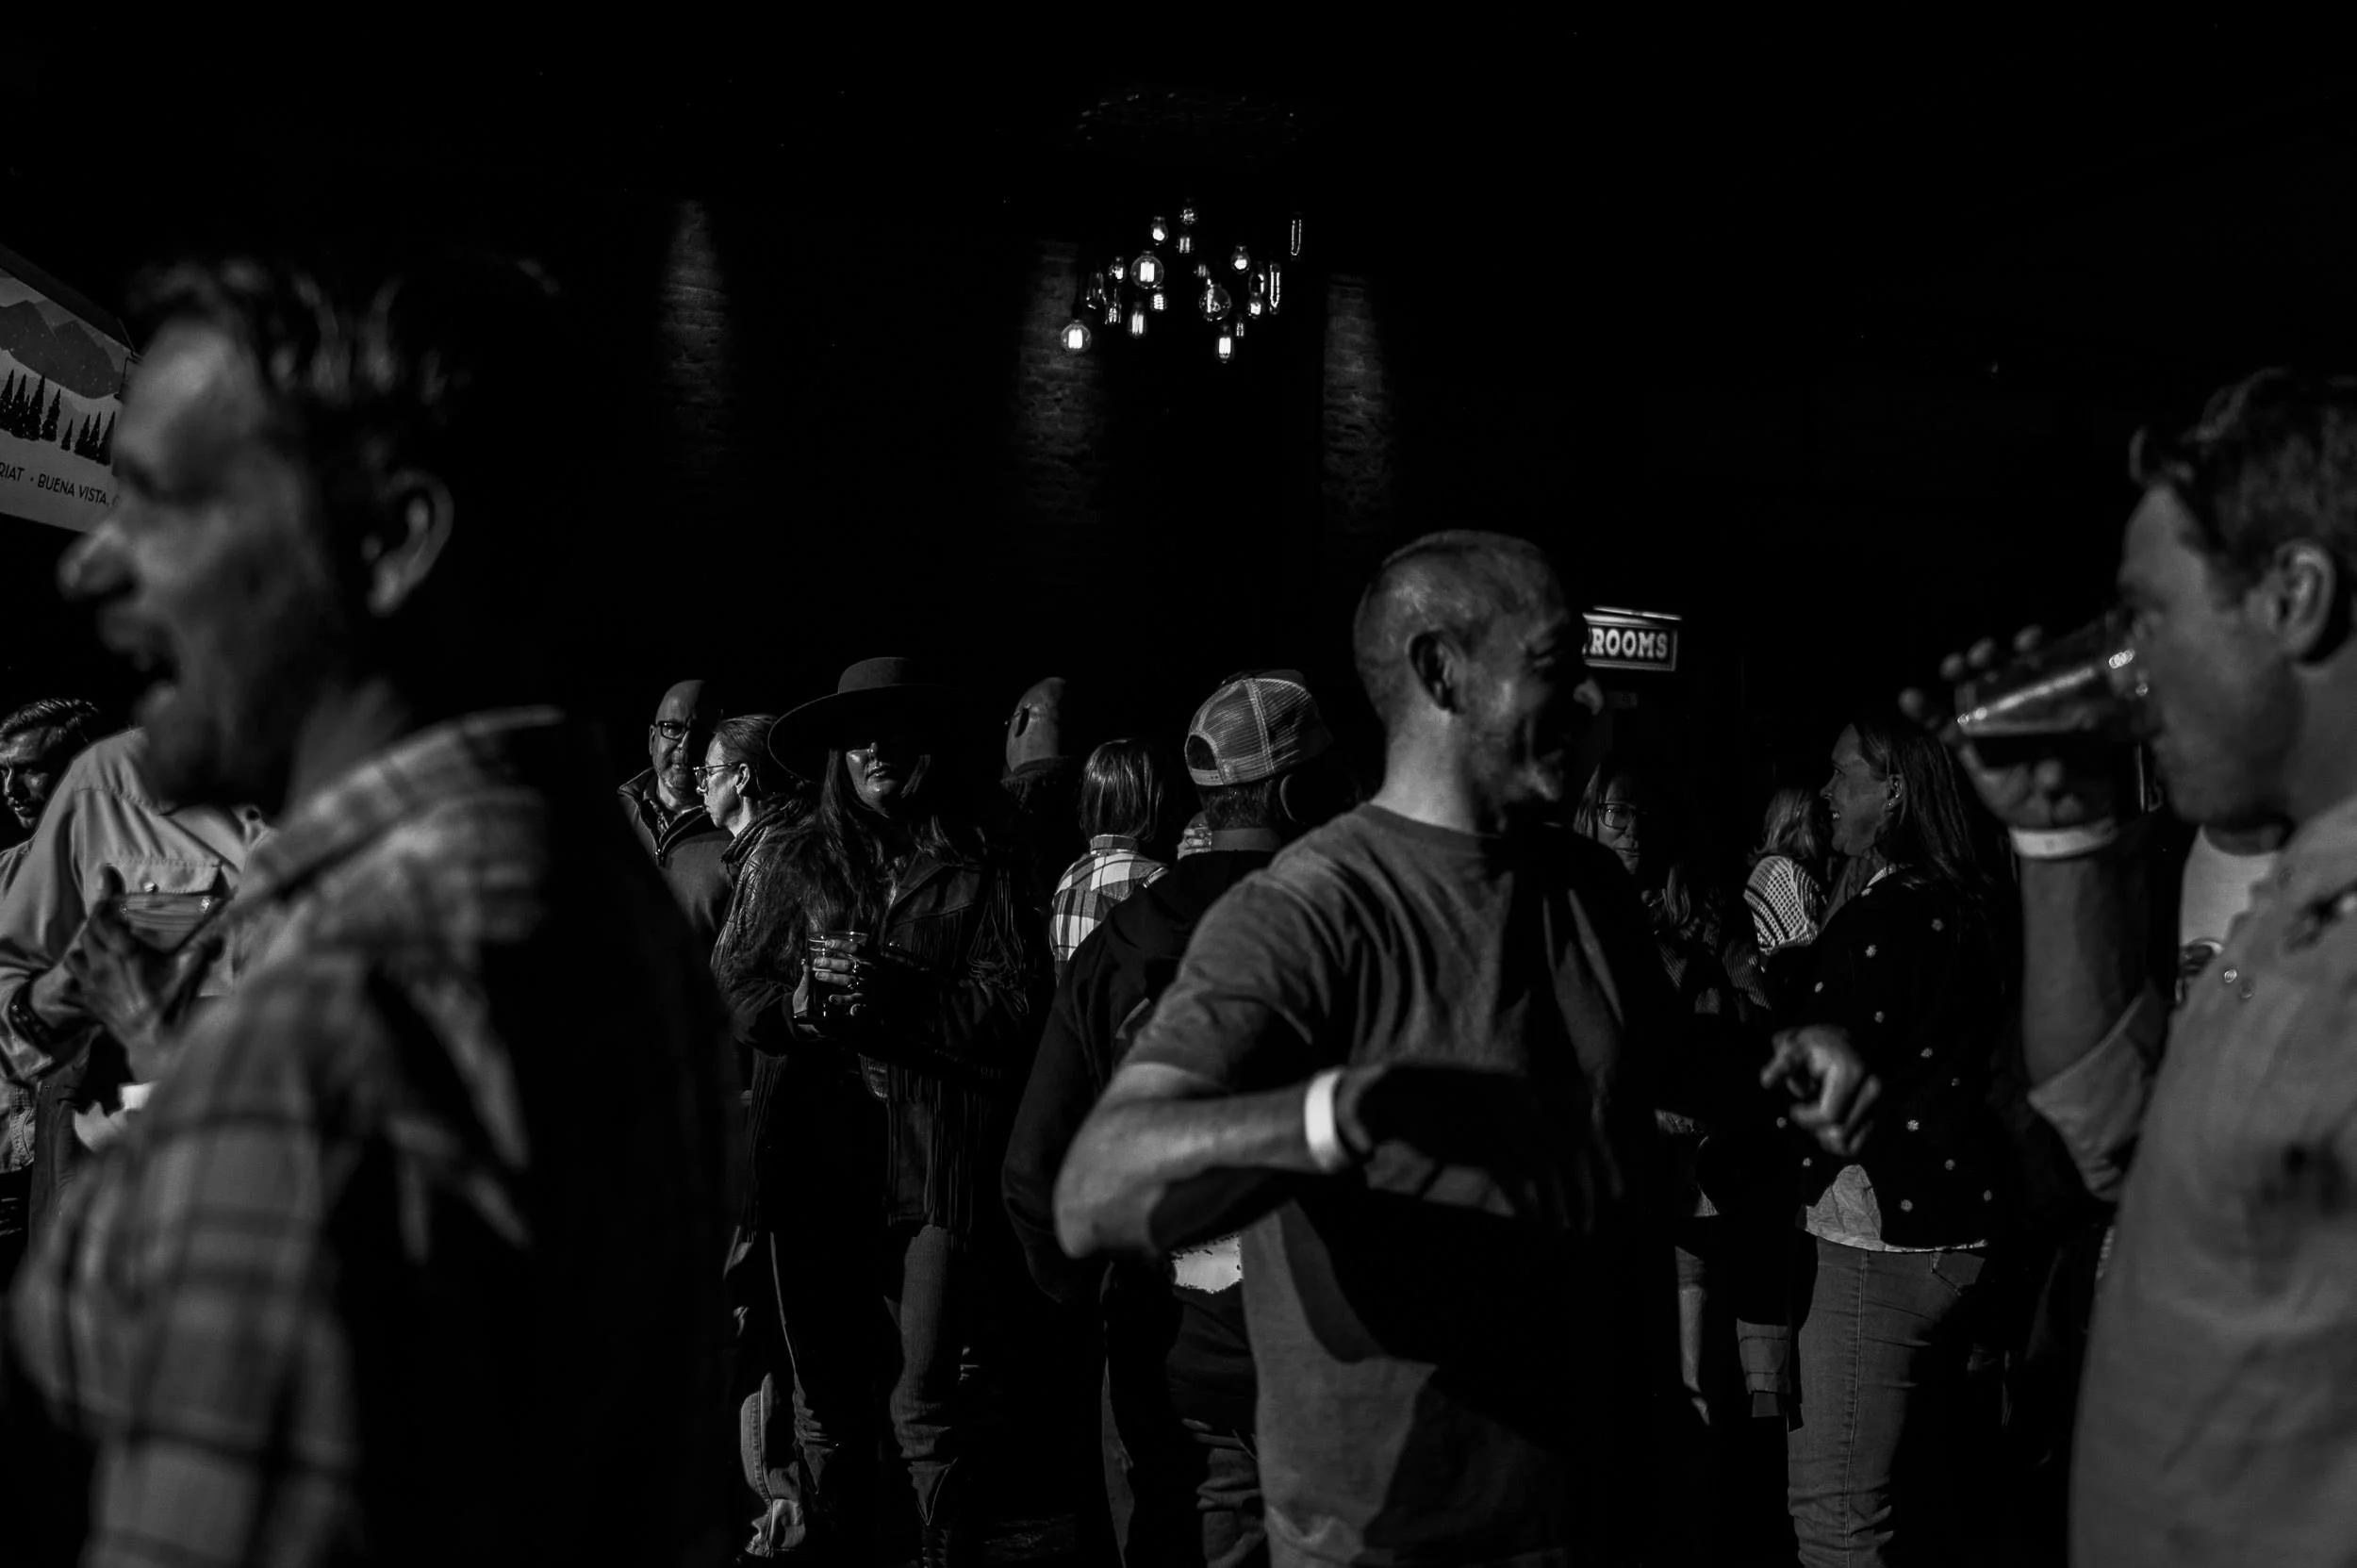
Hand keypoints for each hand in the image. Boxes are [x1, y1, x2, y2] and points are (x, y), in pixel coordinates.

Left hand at [55, 871, 209, 1079]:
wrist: (152, 1041)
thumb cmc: (171, 1004)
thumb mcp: (190, 971)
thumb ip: (205, 944)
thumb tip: (224, 923)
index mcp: (124, 952)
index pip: (103, 916)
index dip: (103, 895)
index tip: (105, 876)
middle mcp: (101, 963)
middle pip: (88, 931)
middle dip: (98, 920)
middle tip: (111, 915)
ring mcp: (91, 983)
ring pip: (75, 954)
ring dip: (85, 945)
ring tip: (99, 944)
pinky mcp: (89, 1000)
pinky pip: (75, 978)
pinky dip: (81, 969)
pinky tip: (93, 972)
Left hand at [799, 940, 919, 1034]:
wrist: (912, 994)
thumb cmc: (899, 974)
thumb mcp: (892, 959)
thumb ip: (881, 951)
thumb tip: (871, 940)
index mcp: (878, 960)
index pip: (857, 949)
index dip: (841, 945)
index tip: (828, 942)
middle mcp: (873, 972)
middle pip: (848, 965)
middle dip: (831, 963)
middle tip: (817, 960)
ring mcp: (871, 987)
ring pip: (848, 981)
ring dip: (831, 978)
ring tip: (818, 974)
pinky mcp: (871, 1001)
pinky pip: (854, 1000)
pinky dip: (842, 1000)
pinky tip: (831, 997)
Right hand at [1334, 1063, 1602, 1232]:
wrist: (1400, 1095)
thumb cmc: (1452, 1107)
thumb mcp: (1499, 1106)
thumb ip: (1533, 1126)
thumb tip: (1568, 1162)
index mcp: (1531, 1089)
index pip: (1583, 1124)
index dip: (1605, 1160)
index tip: (1616, 1193)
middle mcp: (1522, 1100)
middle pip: (1571, 1147)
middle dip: (1586, 1190)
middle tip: (1590, 1223)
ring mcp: (1499, 1119)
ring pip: (1546, 1165)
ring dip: (1561, 1204)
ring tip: (1567, 1230)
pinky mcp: (1476, 1139)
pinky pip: (1514, 1175)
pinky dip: (1530, 1202)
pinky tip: (1537, 1222)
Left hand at [1762, 1024, 1880, 1157]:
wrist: (1850, 1041)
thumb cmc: (1818, 1045)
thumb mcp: (1797, 1045)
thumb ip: (1782, 1063)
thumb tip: (1767, 1082)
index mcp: (1853, 1074)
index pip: (1829, 1116)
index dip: (1805, 1118)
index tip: (1793, 1108)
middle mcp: (1874, 1092)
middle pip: (1839, 1133)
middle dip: (1814, 1127)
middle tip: (1805, 1110)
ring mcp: (1882, 1106)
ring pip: (1850, 1145)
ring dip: (1826, 1137)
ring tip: (1817, 1117)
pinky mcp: (1883, 1117)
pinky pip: (1858, 1146)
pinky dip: (1839, 1144)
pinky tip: (1828, 1127)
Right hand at [1898, 628, 2116, 829]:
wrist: (2054, 822)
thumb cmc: (2082, 793)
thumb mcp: (2091, 787)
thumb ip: (2076, 778)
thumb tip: (2051, 774)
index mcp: (2058, 707)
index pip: (2048, 667)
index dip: (2038, 648)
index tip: (2029, 640)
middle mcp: (2024, 709)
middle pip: (2005, 672)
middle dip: (1993, 657)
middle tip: (1984, 652)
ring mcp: (1994, 727)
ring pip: (1974, 692)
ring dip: (1962, 673)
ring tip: (1953, 665)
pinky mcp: (1971, 749)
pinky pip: (1946, 729)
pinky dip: (1927, 713)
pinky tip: (1910, 697)